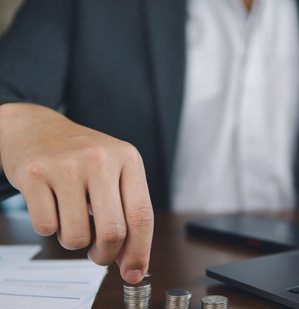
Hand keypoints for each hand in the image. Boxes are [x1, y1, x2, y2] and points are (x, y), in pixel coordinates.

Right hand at [0, 103, 153, 283]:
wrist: (36, 128)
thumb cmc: (82, 157)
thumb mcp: (115, 172)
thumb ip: (127, 212)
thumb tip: (132, 263)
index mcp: (128, 159)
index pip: (142, 216)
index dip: (140, 252)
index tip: (134, 273)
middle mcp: (100, 159)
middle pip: (113, 232)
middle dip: (106, 255)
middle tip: (98, 254)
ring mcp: (66, 165)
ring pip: (76, 236)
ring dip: (73, 241)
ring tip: (72, 219)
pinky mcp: (34, 174)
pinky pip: (45, 227)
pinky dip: (49, 227)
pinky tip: (52, 206)